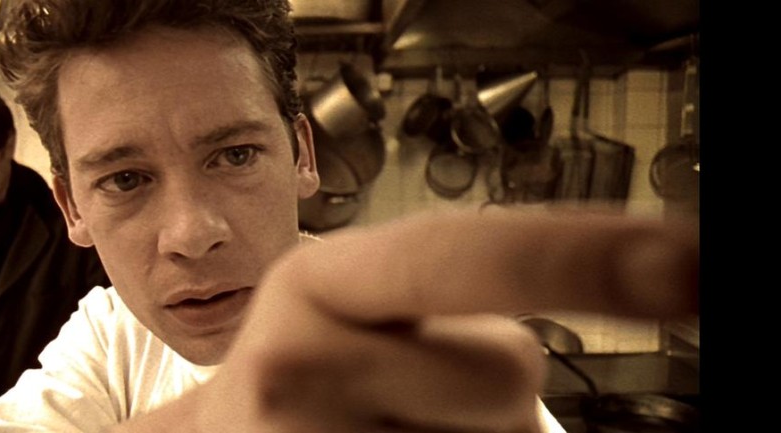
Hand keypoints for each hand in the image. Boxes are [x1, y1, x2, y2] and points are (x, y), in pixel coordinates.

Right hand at [125, 208, 698, 431]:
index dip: (576, 254)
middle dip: (492, 385)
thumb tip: (557, 333)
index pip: (458, 257)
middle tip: (415, 388)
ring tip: (385, 427)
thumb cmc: (310, 364)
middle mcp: (300, 359)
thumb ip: (444, 290)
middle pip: (509, 372)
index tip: (685, 261)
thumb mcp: (352, 299)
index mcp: (318, 279)